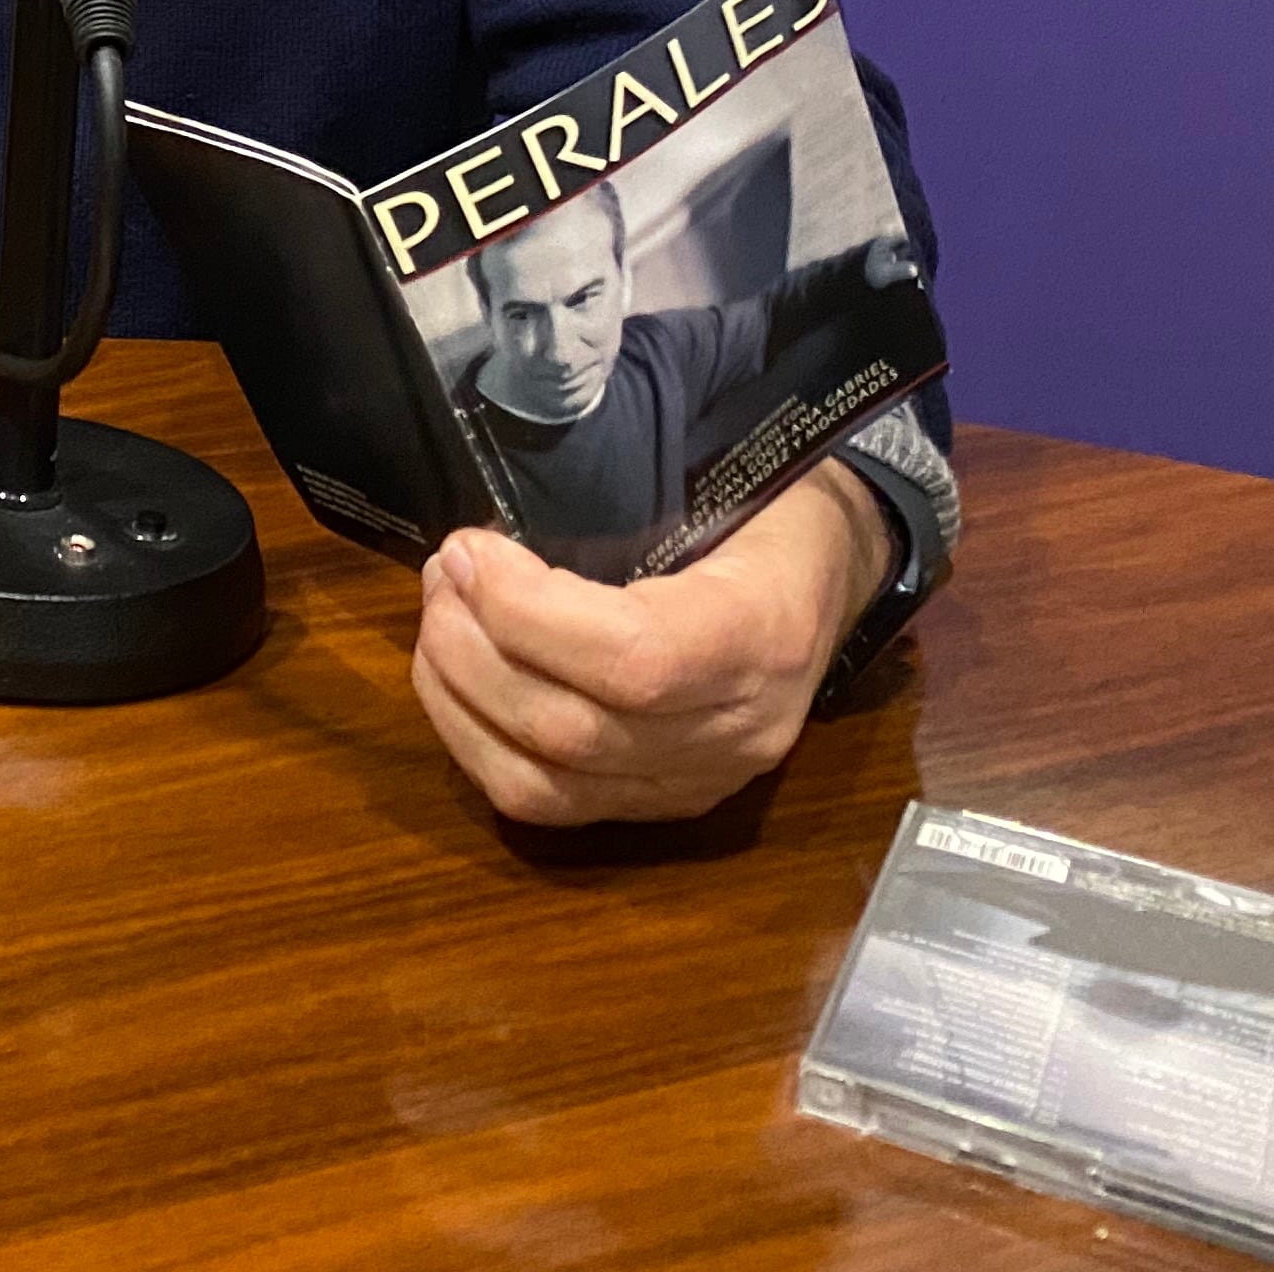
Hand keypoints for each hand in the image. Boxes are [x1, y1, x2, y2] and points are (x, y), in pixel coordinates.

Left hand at [410, 460, 888, 826]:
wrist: (835, 571)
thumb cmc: (771, 505)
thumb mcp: (733, 468)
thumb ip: (630, 481)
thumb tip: (511, 479)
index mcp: (765, 633)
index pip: (636, 661)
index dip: (526, 614)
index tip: (471, 550)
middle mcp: (738, 730)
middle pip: (573, 731)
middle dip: (471, 650)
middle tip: (443, 573)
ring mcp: (702, 780)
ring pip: (546, 783)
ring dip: (458, 699)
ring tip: (439, 618)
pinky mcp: (664, 804)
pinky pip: (548, 805)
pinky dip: (476, 743)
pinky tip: (453, 679)